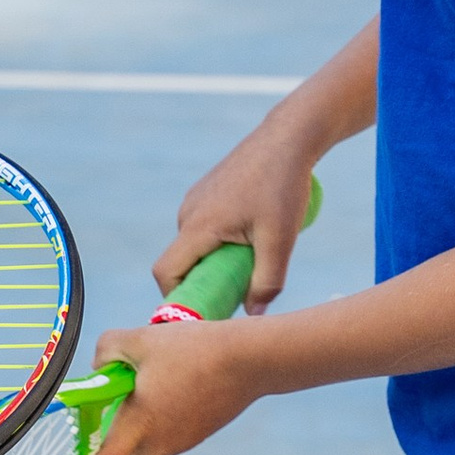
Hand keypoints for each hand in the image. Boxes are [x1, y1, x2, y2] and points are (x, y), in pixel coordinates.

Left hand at [57, 314, 257, 454]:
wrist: (250, 358)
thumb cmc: (193, 348)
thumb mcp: (139, 340)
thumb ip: (107, 352)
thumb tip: (100, 367)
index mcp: (141, 424)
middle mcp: (162, 442)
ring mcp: (183, 440)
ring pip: (152, 452)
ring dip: (138, 434)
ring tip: (148, 383)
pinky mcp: (199, 430)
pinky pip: (170, 433)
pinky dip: (160, 419)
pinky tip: (172, 382)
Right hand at [154, 124, 319, 309]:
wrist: (287, 138)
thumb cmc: (283, 186)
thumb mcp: (281, 240)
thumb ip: (267, 281)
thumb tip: (253, 315)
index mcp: (199, 226)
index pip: (167, 273)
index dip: (177, 298)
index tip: (205, 311)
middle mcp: (188, 212)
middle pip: (181, 263)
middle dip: (204, 283)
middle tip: (238, 291)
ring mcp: (195, 200)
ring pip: (195, 246)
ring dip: (215, 261)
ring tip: (252, 257)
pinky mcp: (206, 193)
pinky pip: (203, 229)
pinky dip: (219, 243)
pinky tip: (252, 235)